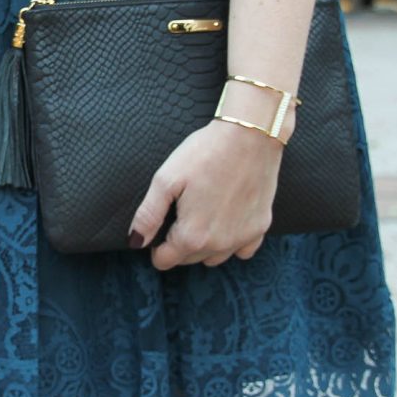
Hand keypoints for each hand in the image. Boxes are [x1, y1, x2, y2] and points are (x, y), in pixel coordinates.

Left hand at [126, 117, 285, 269]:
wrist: (249, 135)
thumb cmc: (204, 153)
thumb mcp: (166, 179)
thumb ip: (148, 215)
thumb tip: (136, 242)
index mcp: (192, 235)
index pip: (165, 261)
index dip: (156, 247)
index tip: (159, 228)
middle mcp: (219, 244)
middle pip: (189, 259)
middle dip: (179, 244)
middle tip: (181, 213)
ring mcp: (243, 238)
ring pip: (214, 257)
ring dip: (204, 245)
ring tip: (202, 215)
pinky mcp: (261, 227)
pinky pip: (243, 250)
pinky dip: (232, 242)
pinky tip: (227, 220)